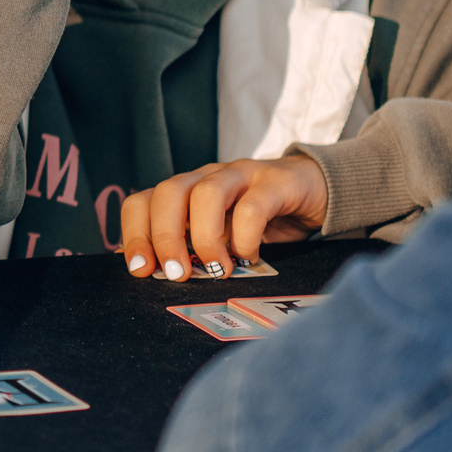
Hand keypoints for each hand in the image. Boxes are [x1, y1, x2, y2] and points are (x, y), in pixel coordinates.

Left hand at [120, 156, 327, 280]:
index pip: (141, 201)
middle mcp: (205, 178)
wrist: (317, 191)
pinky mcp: (275, 182)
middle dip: (164, 236)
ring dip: (205, 238)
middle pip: (168, 192)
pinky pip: (253, 205)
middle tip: (177, 274)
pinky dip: (246, 236)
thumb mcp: (220, 235)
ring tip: (217, 270)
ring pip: (206, 194)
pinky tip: (249, 256)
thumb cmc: (260, 220)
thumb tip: (156, 275)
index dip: (135, 234)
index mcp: (184, 192)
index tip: (141, 270)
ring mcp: (240, 175)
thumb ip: (191, 250)